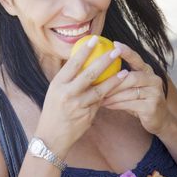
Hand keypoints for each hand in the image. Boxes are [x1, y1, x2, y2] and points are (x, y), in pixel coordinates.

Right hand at [35, 36, 127, 158]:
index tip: (94, 39)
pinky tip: (119, 88)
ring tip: (125, 71)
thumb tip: (81, 62)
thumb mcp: (55, 92)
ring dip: (114, 80)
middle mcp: (67, 93)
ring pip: (100, 90)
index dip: (85, 50)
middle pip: (89, 74)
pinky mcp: (87, 115)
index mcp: (57, 84)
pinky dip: (109, 95)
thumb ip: (68, 79)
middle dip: (104, 61)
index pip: (73, 63)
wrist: (51, 137)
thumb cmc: (53, 111)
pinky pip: (100, 102)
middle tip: (116, 51)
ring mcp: (78, 105)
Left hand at [102, 42, 168, 134]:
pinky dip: (115, 104)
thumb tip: (96, 67)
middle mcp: (153, 79)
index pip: (137, 58)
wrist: (158, 119)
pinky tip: (106, 104)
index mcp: (147, 71)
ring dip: (111, 95)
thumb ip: (120, 77)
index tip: (114, 44)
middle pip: (131, 77)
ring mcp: (154, 93)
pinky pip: (130, 104)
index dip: (127, 51)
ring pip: (129, 92)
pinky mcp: (152, 107)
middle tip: (96, 84)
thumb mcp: (132, 86)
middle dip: (112, 82)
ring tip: (97, 97)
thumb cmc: (139, 100)